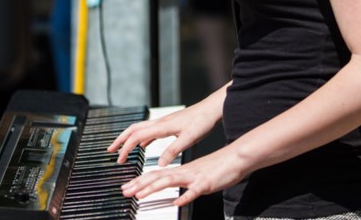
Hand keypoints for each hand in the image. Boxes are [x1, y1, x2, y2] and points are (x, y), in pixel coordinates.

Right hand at [107, 101, 219, 166]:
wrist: (211, 109)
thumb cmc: (202, 121)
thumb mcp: (188, 139)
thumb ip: (173, 151)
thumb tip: (160, 164)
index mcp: (162, 126)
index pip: (136, 136)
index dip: (126, 148)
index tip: (119, 159)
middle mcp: (160, 122)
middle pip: (133, 129)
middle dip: (120, 140)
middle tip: (110, 150)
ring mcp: (164, 122)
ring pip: (140, 129)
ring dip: (129, 138)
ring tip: (122, 149)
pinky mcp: (169, 124)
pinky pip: (150, 131)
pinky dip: (142, 138)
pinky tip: (143, 145)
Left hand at [119, 145, 245, 206]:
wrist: (235, 158)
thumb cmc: (218, 167)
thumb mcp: (197, 175)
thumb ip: (184, 182)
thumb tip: (175, 192)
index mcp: (182, 171)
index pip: (157, 175)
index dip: (141, 181)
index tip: (128, 186)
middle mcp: (185, 172)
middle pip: (158, 177)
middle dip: (139, 184)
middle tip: (125, 191)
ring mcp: (195, 177)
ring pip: (171, 181)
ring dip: (154, 188)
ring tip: (140, 195)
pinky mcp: (206, 183)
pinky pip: (194, 191)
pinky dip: (184, 196)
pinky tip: (177, 201)